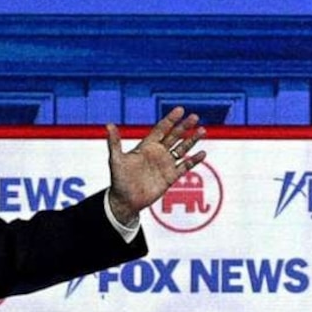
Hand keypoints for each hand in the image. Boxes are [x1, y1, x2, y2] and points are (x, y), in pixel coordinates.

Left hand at [104, 107, 207, 221]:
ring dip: (192, 140)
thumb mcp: (116, 159)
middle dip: (185, 126)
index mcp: (147, 146)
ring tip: (202, 131)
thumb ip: (114, 142)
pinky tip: (202, 153)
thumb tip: (108, 125)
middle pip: (174, 136)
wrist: (124, 201)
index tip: (180, 110)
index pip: (161, 129)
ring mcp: (165, 164)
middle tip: (195, 117)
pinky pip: (185, 166)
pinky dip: (194, 160)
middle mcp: (158, 153)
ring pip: (182, 149)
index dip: (170, 119)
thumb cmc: (119, 180)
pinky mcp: (171, 177)